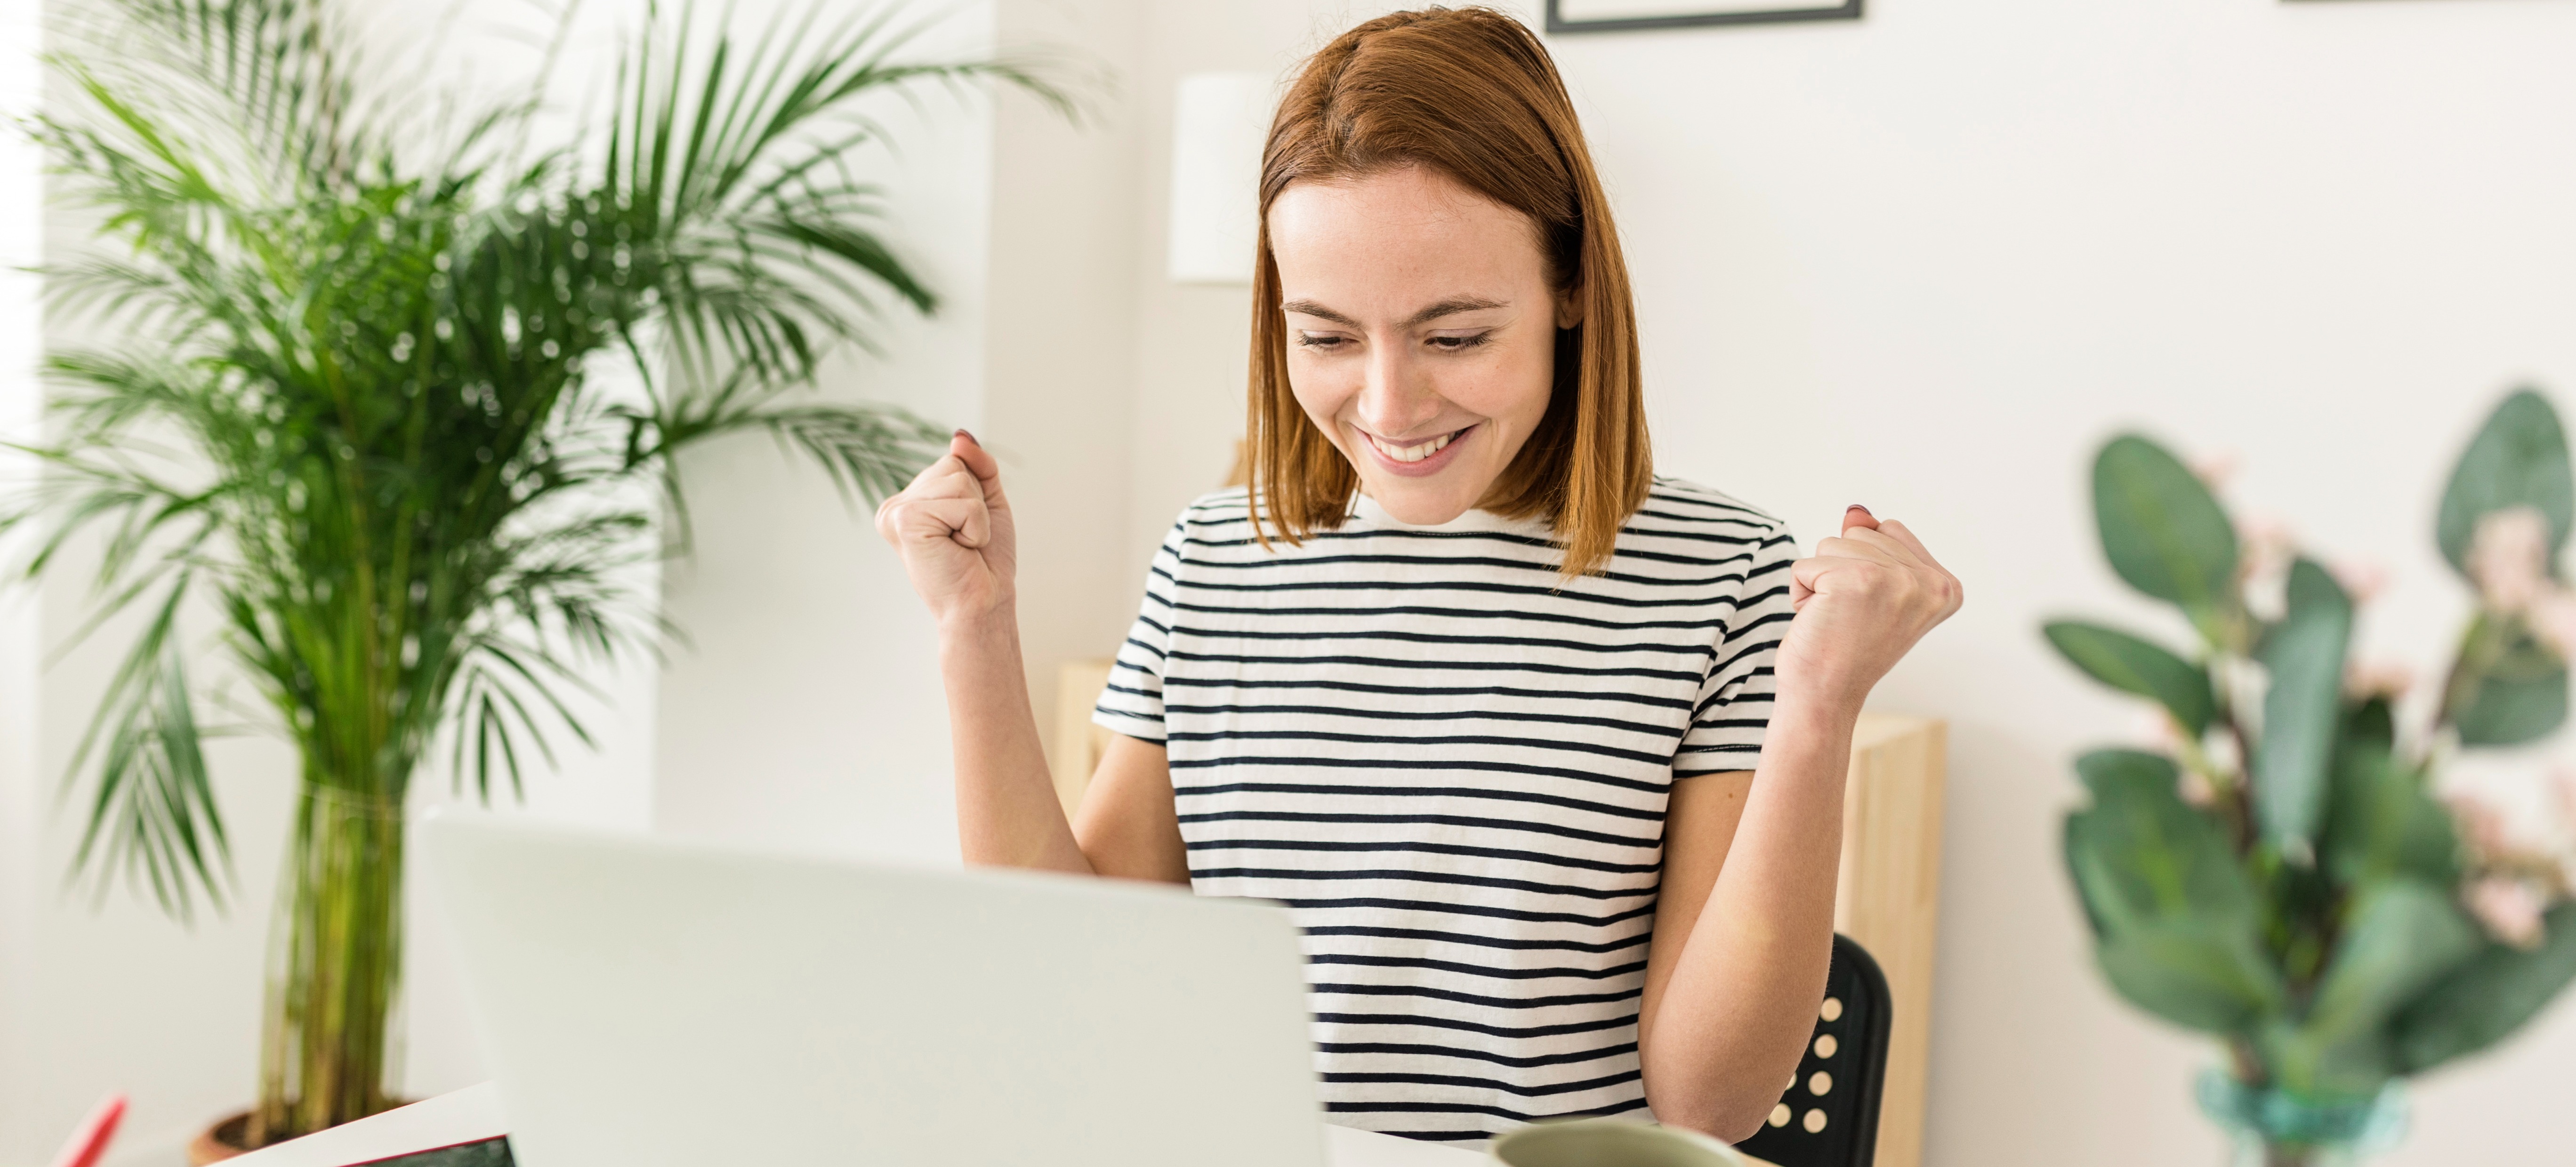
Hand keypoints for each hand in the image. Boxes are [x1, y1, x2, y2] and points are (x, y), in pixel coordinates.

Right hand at [875, 430, 1017, 626]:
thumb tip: (959, 437)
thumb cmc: (984, 561)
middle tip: (964, 540)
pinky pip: (961, 502)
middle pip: (953, 466)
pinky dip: (974, 526)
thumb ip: (976, 466)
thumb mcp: (987, 503)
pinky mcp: (904, 521)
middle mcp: (895, 505)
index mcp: (909, 500)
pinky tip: (958, 548)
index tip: (964, 530)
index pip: (952, 462)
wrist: (982, 604)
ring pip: (959, 479)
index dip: (975, 494)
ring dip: (976, 515)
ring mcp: (895, 512)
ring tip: (961, 544)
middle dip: (975, 503)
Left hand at [1777, 505, 1962, 710]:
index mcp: (1947, 586)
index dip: (1865, 566)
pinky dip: (1800, 592)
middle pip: (1860, 533)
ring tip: (1836, 619)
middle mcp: (1930, 583)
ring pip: (1832, 544)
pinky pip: (1804, 564)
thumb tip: (1857, 512)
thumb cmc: (1847, 649)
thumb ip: (1872, 546)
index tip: (1873, 609)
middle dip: (1841, 571)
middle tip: (1850, 618)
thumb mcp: (1873, 590)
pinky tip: (1818, 622)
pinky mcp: (1856, 581)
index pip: (1889, 530)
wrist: (1825, 697)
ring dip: (1820, 581)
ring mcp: (1896, 580)